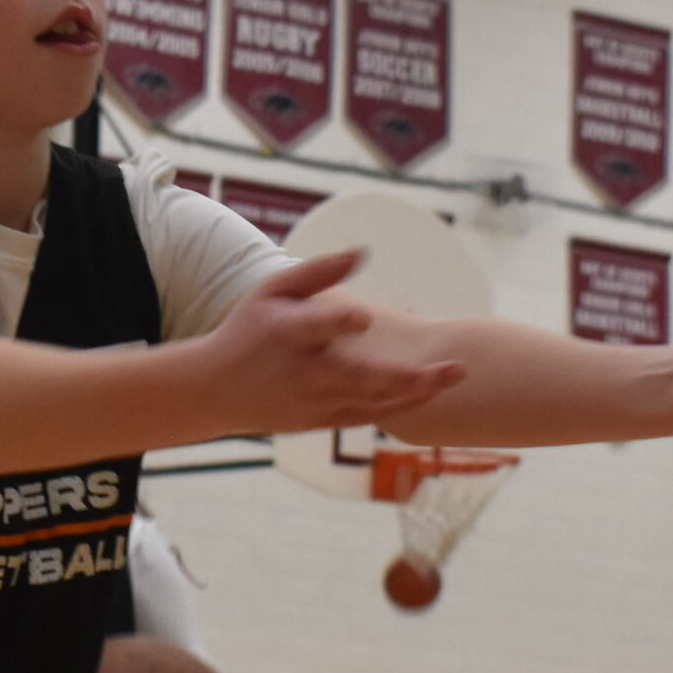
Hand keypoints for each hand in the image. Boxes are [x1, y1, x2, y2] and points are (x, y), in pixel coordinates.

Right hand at [200, 253, 464, 432]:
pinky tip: (431, 392)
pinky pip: (368, 417)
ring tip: (456, 375)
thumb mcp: (271, 291)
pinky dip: (400, 407)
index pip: (316, 327)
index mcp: (285, 332)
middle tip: (456, 367)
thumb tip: (364, 250)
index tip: (365, 316)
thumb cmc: (250, 328)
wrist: (215, 390)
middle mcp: (301, 371)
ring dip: (417, 391)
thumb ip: (318, 271)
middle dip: (410, 376)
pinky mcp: (320, 421)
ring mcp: (313, 402)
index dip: (340, 321)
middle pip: (361, 377)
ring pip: (373, 402)